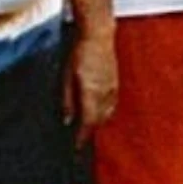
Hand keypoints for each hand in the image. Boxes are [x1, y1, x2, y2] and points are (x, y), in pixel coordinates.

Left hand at [65, 27, 118, 143]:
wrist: (98, 35)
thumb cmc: (79, 53)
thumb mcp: (66, 77)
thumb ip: (67, 101)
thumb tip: (67, 120)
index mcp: (91, 94)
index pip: (88, 123)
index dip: (82, 137)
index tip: (76, 148)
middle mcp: (105, 94)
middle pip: (99, 121)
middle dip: (90, 132)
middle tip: (79, 140)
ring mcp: (113, 88)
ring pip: (107, 113)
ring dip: (97, 122)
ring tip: (88, 127)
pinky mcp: (116, 83)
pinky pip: (112, 104)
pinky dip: (104, 112)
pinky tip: (98, 110)